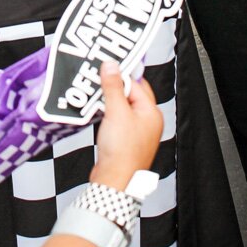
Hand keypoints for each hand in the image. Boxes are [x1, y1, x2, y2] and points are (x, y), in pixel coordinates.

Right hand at [91, 62, 162, 189]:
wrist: (115, 181)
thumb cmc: (122, 153)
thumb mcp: (116, 112)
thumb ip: (113, 87)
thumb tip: (111, 66)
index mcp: (152, 113)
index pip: (137, 84)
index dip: (121, 75)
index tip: (106, 66)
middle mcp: (147, 122)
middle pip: (130, 95)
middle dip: (114, 87)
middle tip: (98, 78)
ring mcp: (136, 132)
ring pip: (122, 107)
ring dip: (108, 100)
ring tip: (94, 94)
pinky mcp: (124, 141)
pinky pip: (116, 119)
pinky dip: (106, 113)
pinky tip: (96, 112)